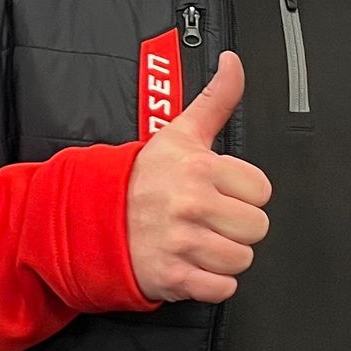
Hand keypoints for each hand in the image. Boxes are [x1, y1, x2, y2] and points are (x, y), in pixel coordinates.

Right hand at [126, 52, 271, 302]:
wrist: (89, 217)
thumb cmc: (142, 178)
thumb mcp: (180, 133)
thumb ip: (216, 99)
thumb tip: (235, 62)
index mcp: (199, 169)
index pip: (261, 190)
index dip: (244, 193)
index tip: (220, 191)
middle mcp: (191, 205)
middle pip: (257, 228)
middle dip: (237, 226)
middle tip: (209, 219)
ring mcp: (180, 243)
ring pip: (242, 260)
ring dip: (224, 256)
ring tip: (199, 241)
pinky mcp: (171, 277)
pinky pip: (221, 289)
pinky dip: (211, 283)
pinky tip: (192, 264)